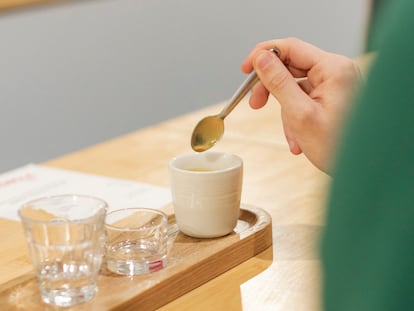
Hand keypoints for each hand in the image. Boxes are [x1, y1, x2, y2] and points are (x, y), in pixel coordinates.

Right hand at [241, 37, 361, 172]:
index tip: (245, 69)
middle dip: (271, 88)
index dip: (263, 55)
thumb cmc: (338, 146)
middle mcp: (337, 72)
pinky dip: (295, 117)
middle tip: (255, 103)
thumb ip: (278, 82)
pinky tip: (298, 139)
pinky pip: (304, 99)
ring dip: (285, 111)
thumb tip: (261, 59)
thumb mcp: (299, 114)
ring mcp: (336, 85)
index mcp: (333, 69)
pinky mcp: (333, 98)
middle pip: (291, 66)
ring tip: (291, 136)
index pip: (290, 47)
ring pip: (295, 86)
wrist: (362, 169)